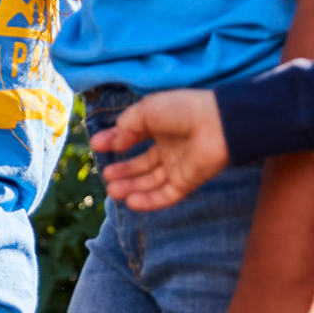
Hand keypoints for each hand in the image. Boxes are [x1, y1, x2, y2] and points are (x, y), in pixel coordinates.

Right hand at [98, 89, 230, 210]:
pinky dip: (148, 201)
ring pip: (151, 181)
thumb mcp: (146, 110)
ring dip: (131, 187)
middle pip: (142, 164)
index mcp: (160, 125)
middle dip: (123, 170)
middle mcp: (169, 146)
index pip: (133, 136)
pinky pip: (165, 195)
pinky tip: (131, 202)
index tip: (96, 145)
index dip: (114, 140)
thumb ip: (126, 127)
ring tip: (112, 190)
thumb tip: (115, 143)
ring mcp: (178, 165)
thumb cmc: (182, 110)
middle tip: (105, 175)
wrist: (217, 124)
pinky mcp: (187, 182)